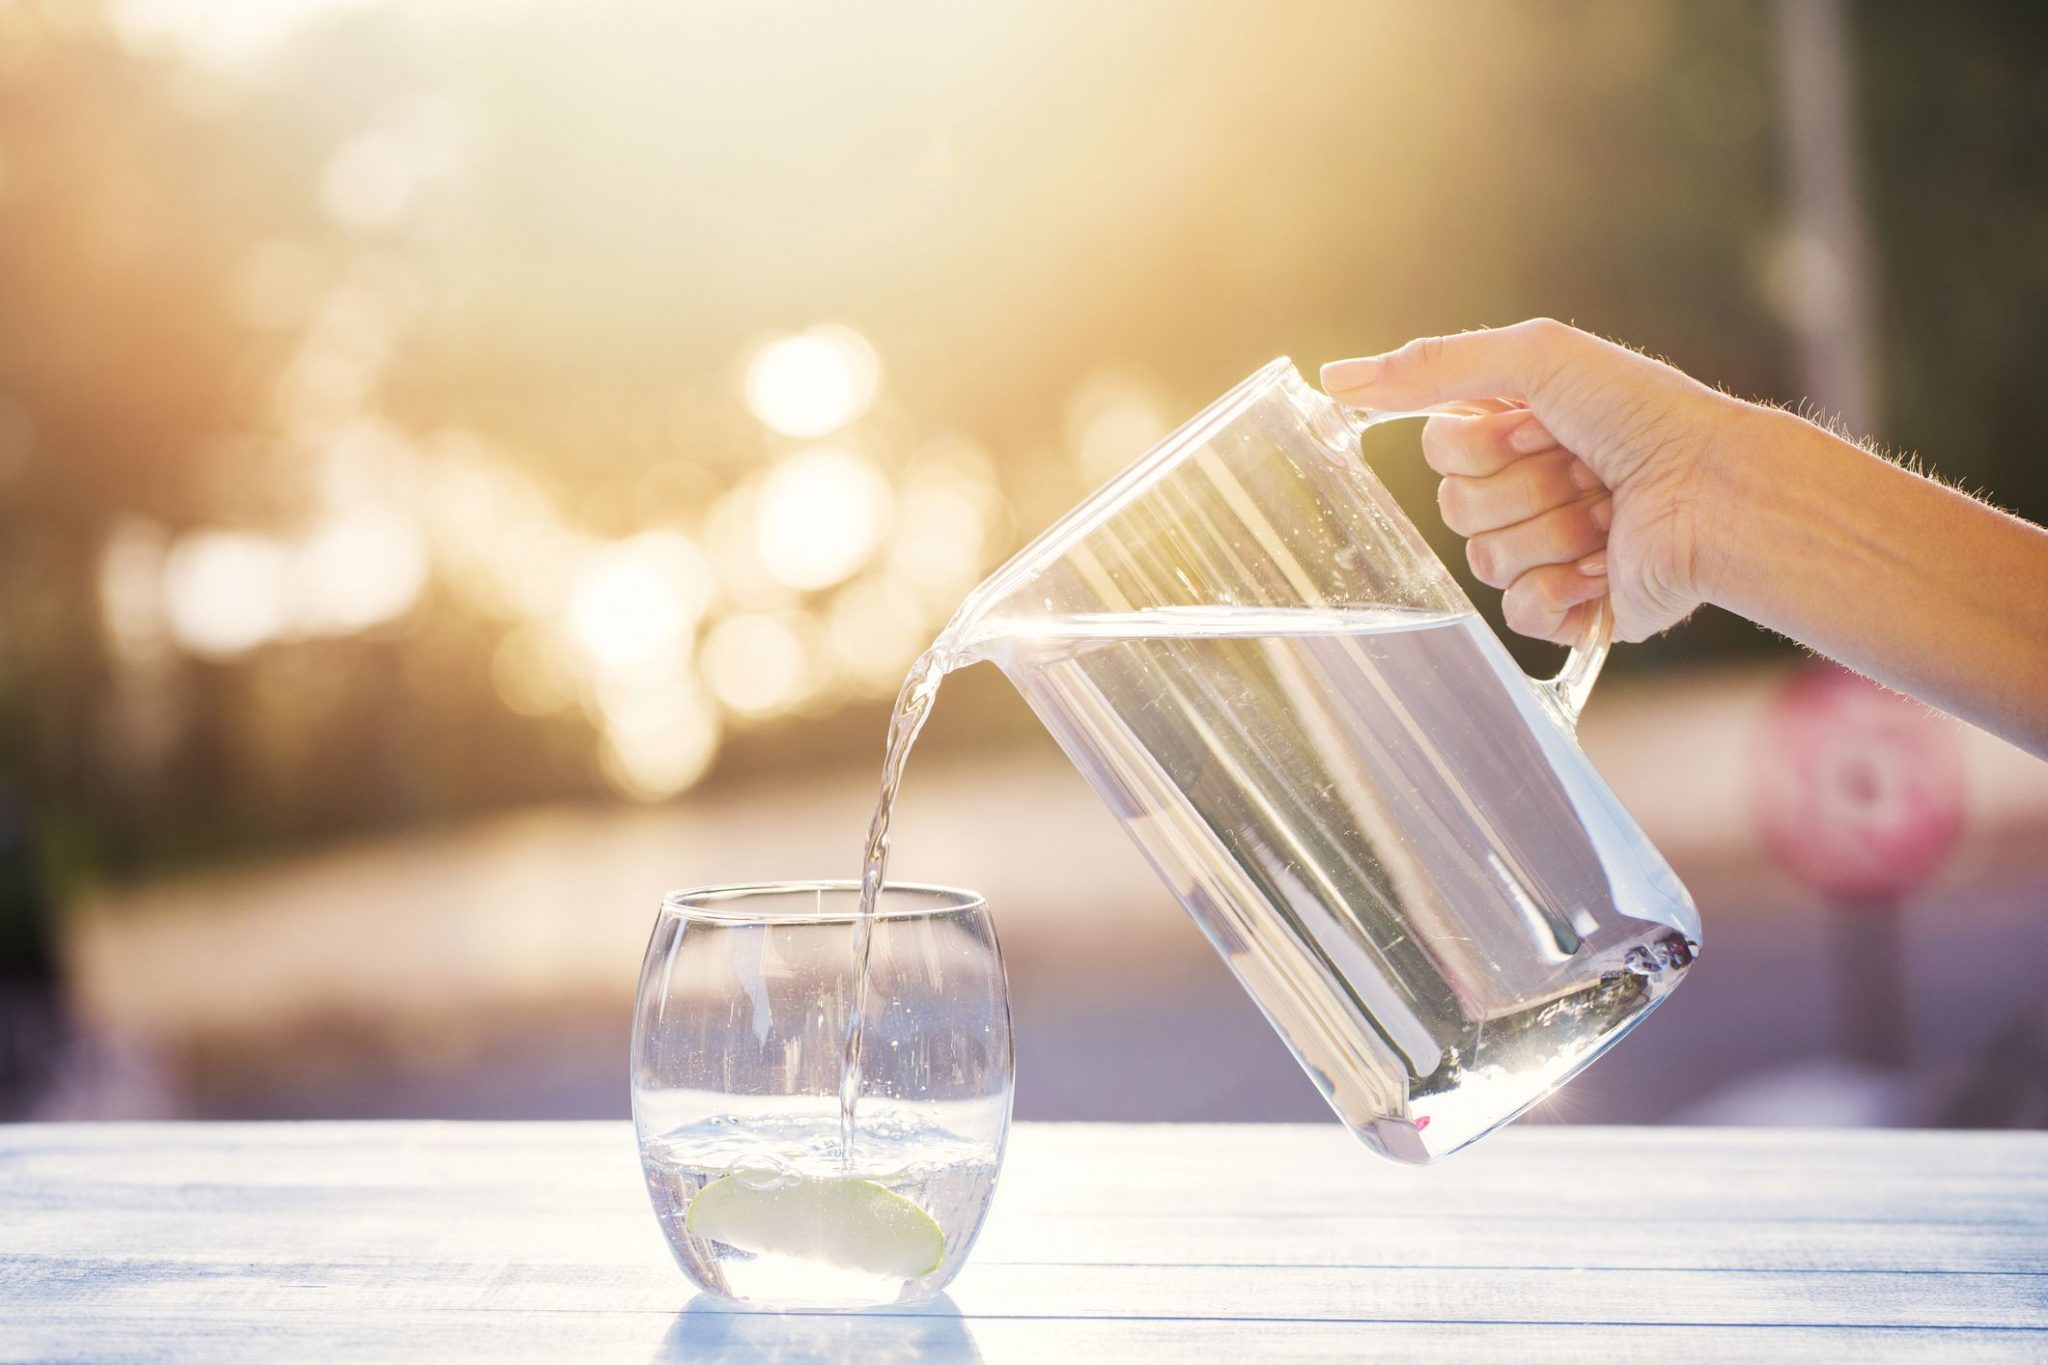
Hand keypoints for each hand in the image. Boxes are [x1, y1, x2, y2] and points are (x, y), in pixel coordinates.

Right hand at [1321, 319, 1750, 645]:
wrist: (1716, 492)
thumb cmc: (1643, 414)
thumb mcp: (1536, 357)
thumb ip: (1433, 365)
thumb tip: (1331, 379)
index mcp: (1513, 433)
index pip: (1438, 450)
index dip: (1484, 441)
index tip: (1542, 423)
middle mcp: (1525, 492)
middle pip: (1454, 509)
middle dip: (1523, 486)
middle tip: (1584, 468)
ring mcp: (1546, 554)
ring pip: (1485, 562)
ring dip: (1552, 532)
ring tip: (1608, 514)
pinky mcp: (1570, 611)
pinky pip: (1517, 615)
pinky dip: (1562, 587)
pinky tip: (1606, 564)